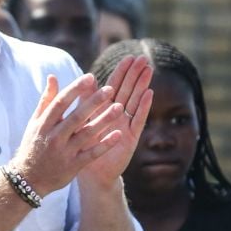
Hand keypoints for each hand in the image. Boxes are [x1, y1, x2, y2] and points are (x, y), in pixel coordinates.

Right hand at [10, 73, 126, 196]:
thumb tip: (53, 76)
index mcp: (44, 124)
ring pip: (87, 134)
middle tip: (110, 89)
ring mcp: (65, 153)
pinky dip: (105, 144)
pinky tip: (118, 134)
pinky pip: (92, 154)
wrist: (28, 179)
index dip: (75, 89)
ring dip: (104, 120)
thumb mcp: (35, 122)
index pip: (61, 103)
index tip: (90, 77)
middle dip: (93, 102)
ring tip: (119, 107)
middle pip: (76, 117)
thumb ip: (47, 100)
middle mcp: (54, 137)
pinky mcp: (73, 166)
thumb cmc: (33, 145)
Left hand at [79, 55, 153, 186]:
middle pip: (128, 90)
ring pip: (134, 101)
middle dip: (135, 74)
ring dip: (141, 85)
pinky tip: (149, 93)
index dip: (122, 72)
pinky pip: (138, 119)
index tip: (129, 57)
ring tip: (148, 70)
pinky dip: (143, 106)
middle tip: (143, 58)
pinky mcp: (131, 137)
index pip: (114, 86)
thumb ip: (84, 100)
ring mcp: (126, 125)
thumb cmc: (84, 147)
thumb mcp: (81, 121)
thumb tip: (84, 79)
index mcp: (104, 109)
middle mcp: (117, 115)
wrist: (91, 173)